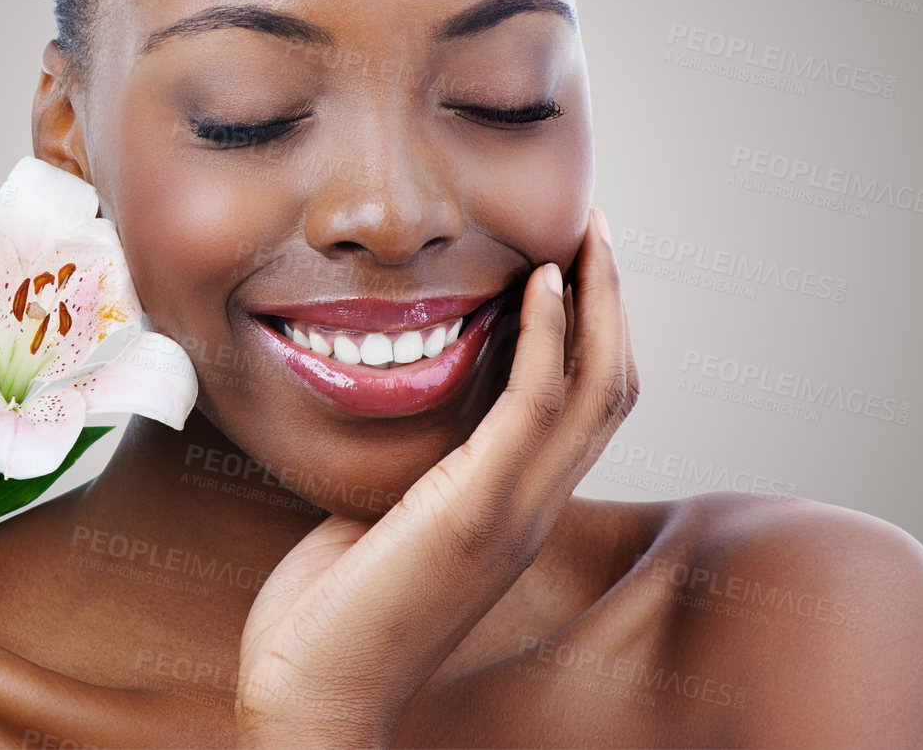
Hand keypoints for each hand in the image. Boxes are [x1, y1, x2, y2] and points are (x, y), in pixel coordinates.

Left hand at [234, 206, 638, 746]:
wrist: (310, 696)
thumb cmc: (327, 613)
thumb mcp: (379, 512)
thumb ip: (409, 463)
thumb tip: (394, 396)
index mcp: (513, 507)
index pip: (584, 406)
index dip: (592, 330)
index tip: (570, 258)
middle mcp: (531, 508)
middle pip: (612, 386)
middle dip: (612, 300)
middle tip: (596, 226)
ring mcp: (513, 512)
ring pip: (598, 388)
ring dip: (599, 300)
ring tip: (587, 233)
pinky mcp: (477, 513)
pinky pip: (539, 405)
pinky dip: (552, 336)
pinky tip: (542, 283)